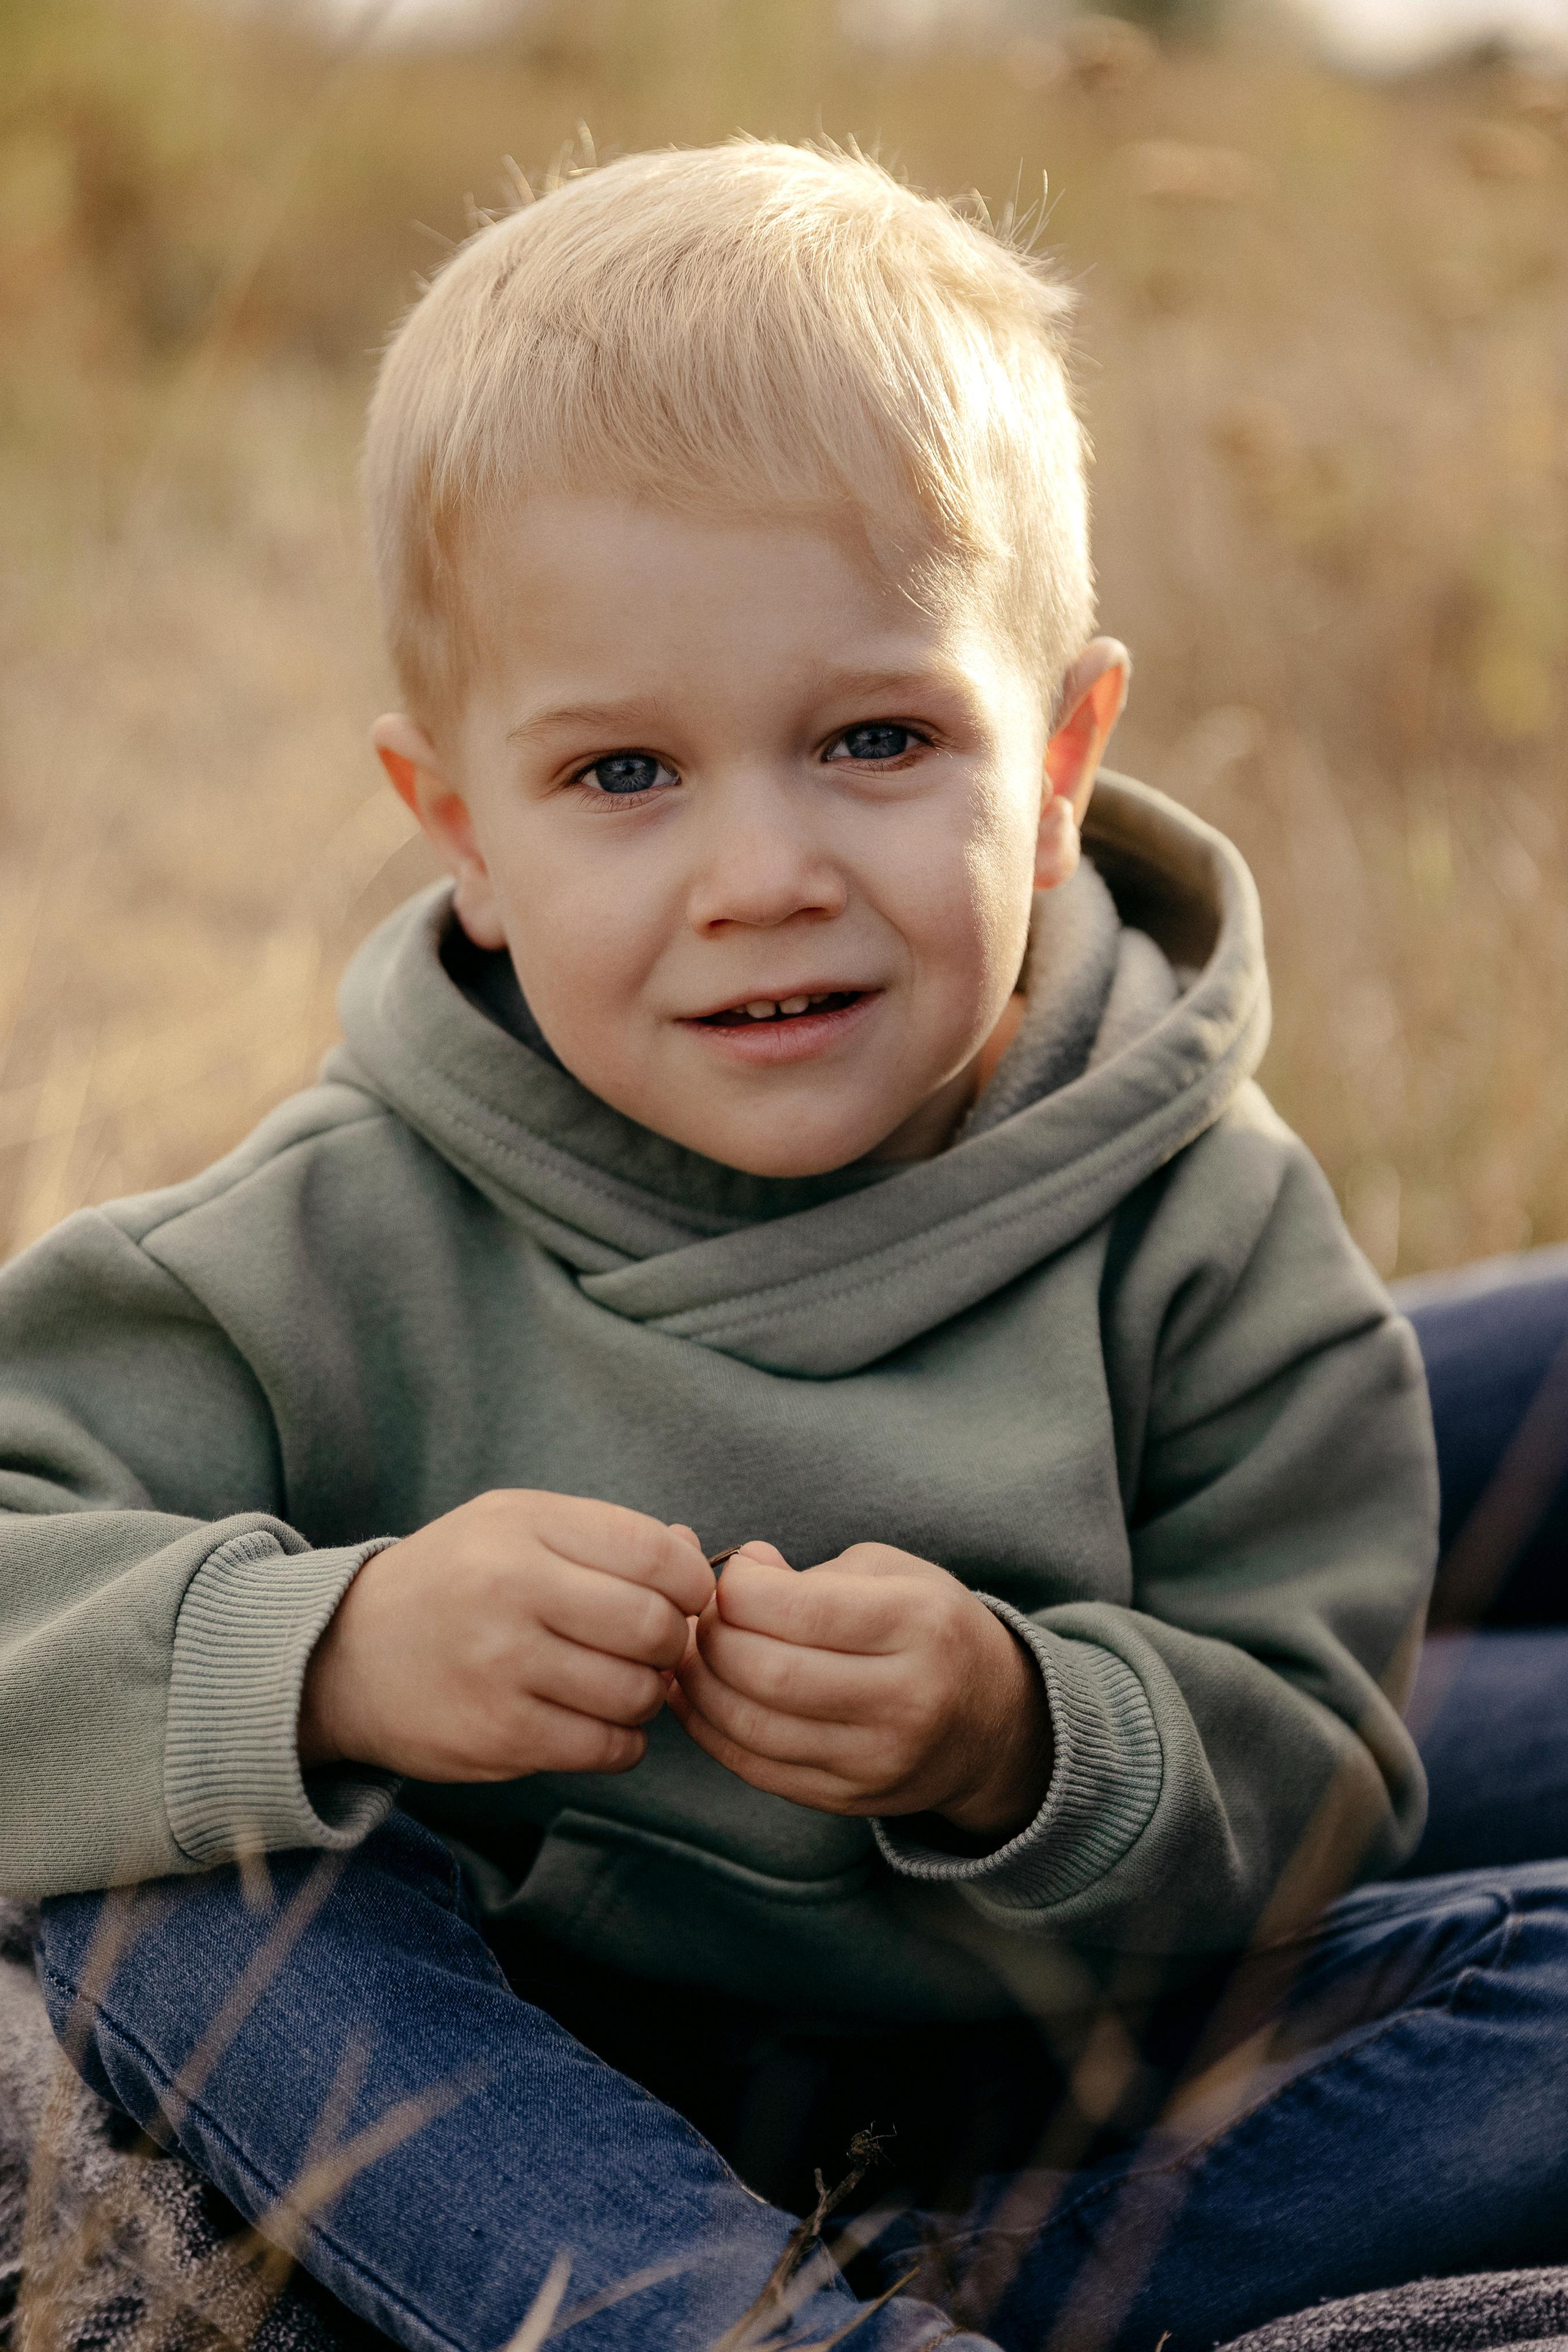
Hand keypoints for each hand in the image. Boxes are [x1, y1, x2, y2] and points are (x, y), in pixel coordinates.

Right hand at [298, 1491, 713, 1781]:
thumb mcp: (514, 1526)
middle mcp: (511, 1590)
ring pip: (637, 1693)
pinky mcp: (498, 1736)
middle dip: (672, 1643)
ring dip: (647, 1696)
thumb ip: (605, 1535)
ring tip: (619, 1684)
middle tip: (653, 1648)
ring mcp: (503, 1667)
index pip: (657, 1553)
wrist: (342, 1656)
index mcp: (523, 1526)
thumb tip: (696, 1553)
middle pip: (655, 1626)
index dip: (692, 1583)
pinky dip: (622, 1742)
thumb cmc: (450, 1583)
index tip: (683, 1598)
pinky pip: (605, 1748)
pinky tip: (599, 1723)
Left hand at [668, 1542, 1052, 1841]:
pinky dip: (708, 1728)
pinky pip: (754, 1768)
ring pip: (752, 1727)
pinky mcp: (848, 1799)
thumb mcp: (893, 1575)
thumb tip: (741, 1570)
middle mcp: (906, 1699)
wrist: (991, 1724)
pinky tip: (693, 1696)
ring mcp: (877, 1761)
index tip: (731, 1578)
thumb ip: (814, 1573)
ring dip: (699, 1685)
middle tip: (704, 1616)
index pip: (802, 1609)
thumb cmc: (929, 1629)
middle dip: (713, 1637)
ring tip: (691, 1653)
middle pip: (769, 1672)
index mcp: (920, 1624)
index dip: (741, 1590)